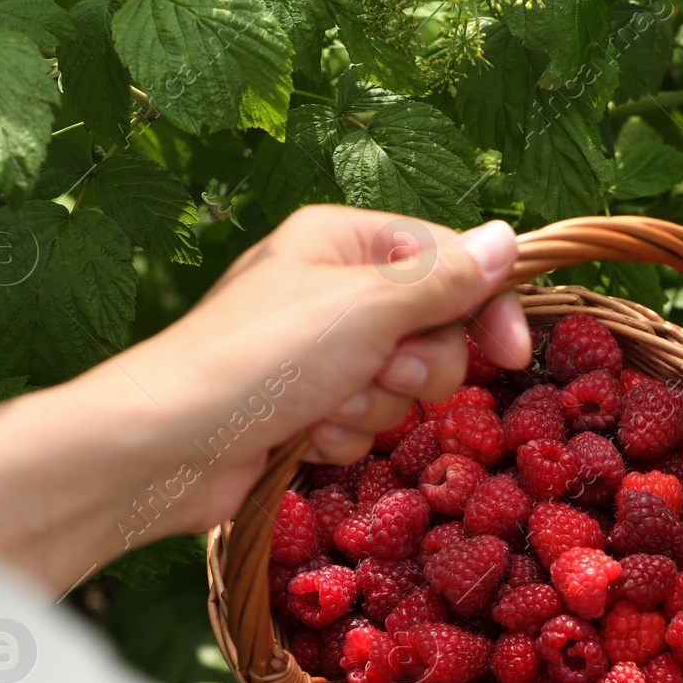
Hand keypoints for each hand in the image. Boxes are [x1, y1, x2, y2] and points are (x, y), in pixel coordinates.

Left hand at [97, 207, 529, 536]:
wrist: (169, 444)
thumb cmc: (262, 356)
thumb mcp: (366, 307)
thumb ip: (444, 279)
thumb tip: (506, 238)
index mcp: (345, 240)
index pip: (450, 261)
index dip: (487, 306)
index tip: (513, 353)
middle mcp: (335, 289)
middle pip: (435, 328)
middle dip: (416, 366)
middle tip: (381, 369)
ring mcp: (322, 351)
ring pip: (404, 383)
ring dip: (375, 404)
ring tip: (325, 405)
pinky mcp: (309, 407)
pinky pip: (367, 419)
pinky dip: (344, 433)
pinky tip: (304, 434)